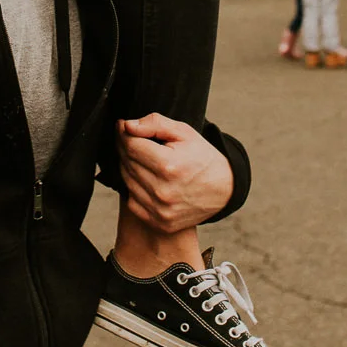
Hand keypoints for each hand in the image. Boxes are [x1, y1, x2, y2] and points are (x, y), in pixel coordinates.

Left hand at [116, 115, 232, 233]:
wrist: (223, 190)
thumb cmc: (201, 157)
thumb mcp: (184, 133)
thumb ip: (155, 124)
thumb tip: (127, 126)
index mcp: (169, 166)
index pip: (131, 146)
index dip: (123, 133)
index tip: (123, 126)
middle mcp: (162, 192)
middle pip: (126, 163)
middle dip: (125, 147)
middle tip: (131, 138)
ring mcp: (160, 211)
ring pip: (126, 181)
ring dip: (128, 166)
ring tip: (141, 157)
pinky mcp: (159, 223)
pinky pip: (131, 201)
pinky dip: (134, 188)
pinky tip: (144, 177)